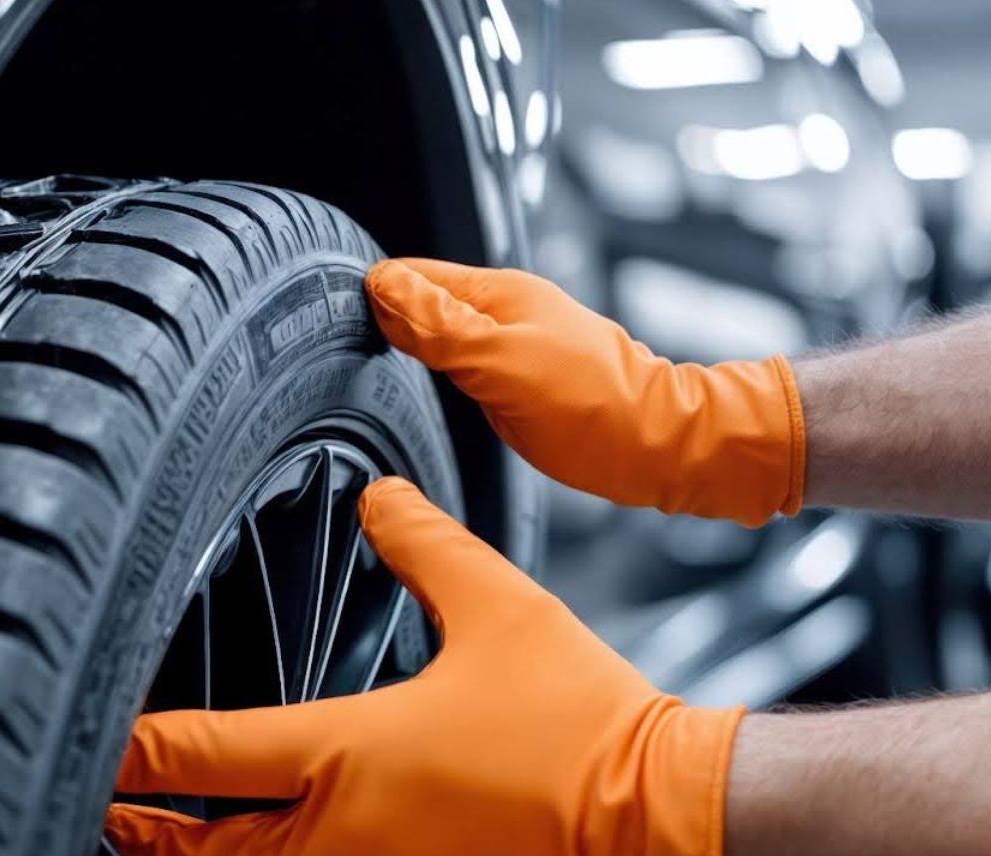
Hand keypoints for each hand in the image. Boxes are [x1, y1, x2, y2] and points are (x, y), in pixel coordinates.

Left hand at [103, 478, 742, 855]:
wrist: (653, 813)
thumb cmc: (580, 718)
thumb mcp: (495, 603)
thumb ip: (422, 543)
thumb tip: (380, 497)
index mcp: (345, 750)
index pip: (202, 753)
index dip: (134, 751)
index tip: (98, 746)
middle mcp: (339, 834)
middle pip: (201, 845)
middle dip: (139, 828)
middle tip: (102, 807)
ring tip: (151, 854)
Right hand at [365, 258, 804, 526]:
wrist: (656, 446)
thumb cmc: (588, 408)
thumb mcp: (496, 362)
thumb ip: (434, 325)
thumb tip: (382, 285)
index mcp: (497, 293)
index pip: (413, 275)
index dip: (375, 293)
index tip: (335, 317)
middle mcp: (506, 310)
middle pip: (426, 299)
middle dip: (388, 311)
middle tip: (341, 338)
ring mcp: (517, 342)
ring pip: (446, 328)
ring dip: (412, 336)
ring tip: (373, 350)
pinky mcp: (525, 375)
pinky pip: (467, 357)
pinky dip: (440, 362)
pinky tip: (429, 380)